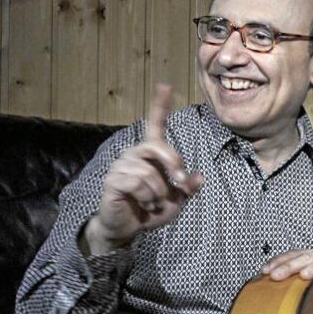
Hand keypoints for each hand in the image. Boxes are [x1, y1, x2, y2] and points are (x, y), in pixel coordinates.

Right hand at [82, 84, 203, 255]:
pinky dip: (148, 199)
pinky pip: (138, 184)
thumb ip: (187, 188)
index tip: (165, 86)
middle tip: (180, 183)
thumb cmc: (151, 210)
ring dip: (159, 193)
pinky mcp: (113, 180)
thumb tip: (199, 177)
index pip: (155, 126)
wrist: (127, 228)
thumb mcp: (176, 200)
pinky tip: (143, 205)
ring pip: (150, 173)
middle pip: (157, 146)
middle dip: (173, 164)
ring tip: (153, 202)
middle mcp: (134, 154)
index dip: (160, 106)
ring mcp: (121, 166)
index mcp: (150, 154)